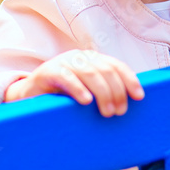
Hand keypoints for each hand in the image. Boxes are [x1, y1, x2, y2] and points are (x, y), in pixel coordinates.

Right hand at [5, 50, 144, 116]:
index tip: (139, 97)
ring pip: (89, 73)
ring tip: (107, 112)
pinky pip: (66, 77)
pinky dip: (78, 89)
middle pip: (106, 70)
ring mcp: (63, 61)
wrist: (29, 96)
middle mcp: (80, 57)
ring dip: (103, 93)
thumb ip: (103, 92)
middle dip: (117, 91)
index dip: (130, 79)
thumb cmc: (62, 97)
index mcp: (92, 59)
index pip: (116, 65)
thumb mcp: (86, 92)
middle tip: (119, 112)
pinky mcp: (48, 71)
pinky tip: (86, 101)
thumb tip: (128, 105)